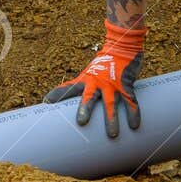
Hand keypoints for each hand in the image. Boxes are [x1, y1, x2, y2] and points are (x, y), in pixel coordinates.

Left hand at [44, 21, 145, 137]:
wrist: (121, 46)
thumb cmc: (102, 65)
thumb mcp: (86, 74)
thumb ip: (76, 87)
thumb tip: (56, 101)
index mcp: (85, 80)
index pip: (68, 88)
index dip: (57, 94)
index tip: (46, 102)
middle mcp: (97, 82)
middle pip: (89, 97)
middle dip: (85, 109)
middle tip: (81, 122)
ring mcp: (112, 85)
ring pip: (111, 103)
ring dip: (111, 119)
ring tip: (111, 134)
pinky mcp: (126, 86)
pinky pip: (130, 102)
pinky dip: (133, 114)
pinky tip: (134, 126)